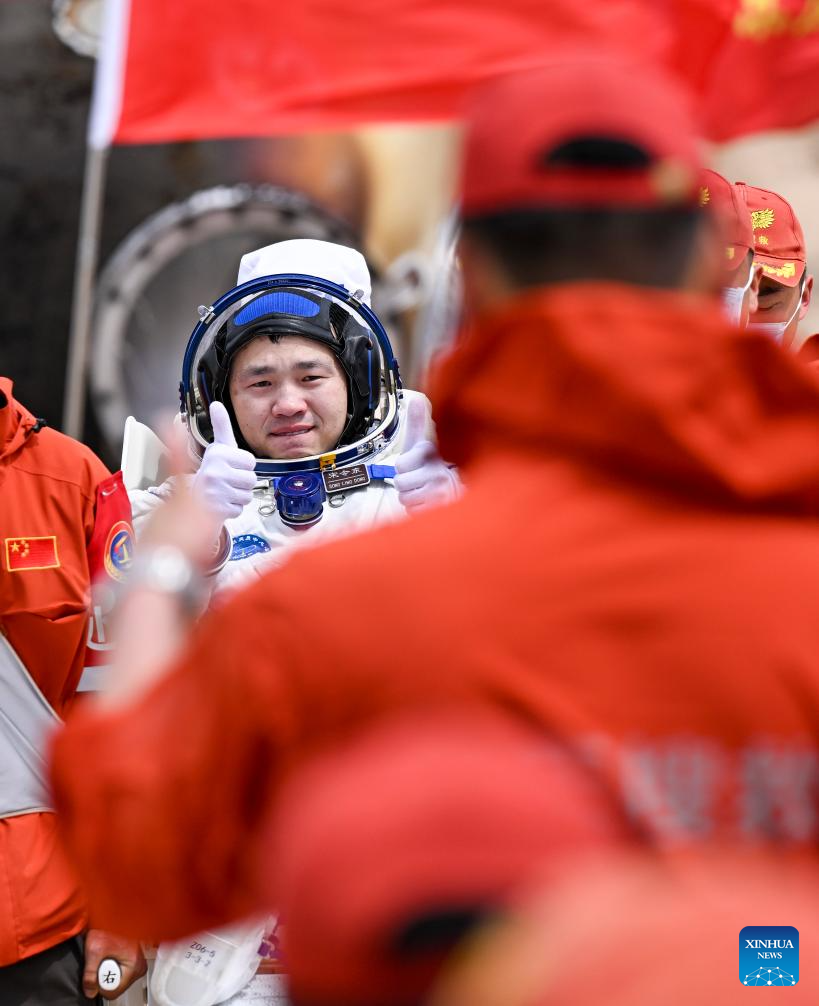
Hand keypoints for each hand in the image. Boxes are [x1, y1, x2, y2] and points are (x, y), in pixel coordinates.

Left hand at [83, 929, 146, 999]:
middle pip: (116, 987)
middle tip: (103, 958)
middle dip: (105, 976)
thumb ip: (90, 974)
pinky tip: (111, 953)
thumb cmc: (108, 925)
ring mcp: (138, 964)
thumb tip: (90, 991)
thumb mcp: (94, 949)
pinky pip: (121, 973)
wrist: (114, 913)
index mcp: (135, 965)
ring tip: (107, 953)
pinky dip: (113, 966)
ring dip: (108, 971)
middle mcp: (140, 966)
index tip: (98, 966)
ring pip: (118, 980)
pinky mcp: (135, 961)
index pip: (113, 992)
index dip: (100, 983)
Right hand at [192, 402, 256, 522]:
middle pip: (252, 479)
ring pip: (247, 495)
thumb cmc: (212, 472)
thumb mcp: (218, 447)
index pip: (250, 461)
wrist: (194, 500)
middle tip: (227, 482)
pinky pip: (239, 509)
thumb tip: (216, 404)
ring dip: (238, 496)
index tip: (229, 466)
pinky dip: (233, 509)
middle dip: (242, 483)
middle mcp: (214, 471)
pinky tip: (221, 503)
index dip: (243, 466)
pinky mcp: (217, 509)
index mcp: (217, 453)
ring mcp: (215, 491)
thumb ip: (221, 426)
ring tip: (224, 492)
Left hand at [394, 398, 459, 511]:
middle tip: (418, 480)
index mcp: (430, 453)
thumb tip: (414, 400)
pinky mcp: (440, 508)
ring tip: (422, 491)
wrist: (458, 489)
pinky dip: (416, 509)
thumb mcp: (424, 444)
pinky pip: (413, 511)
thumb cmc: (434, 466)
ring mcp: (439, 490)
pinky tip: (427, 501)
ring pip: (405, 498)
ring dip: (410, 497)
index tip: (415, 465)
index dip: (403, 468)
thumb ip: (416, 424)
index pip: (400, 464)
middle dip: (405, 485)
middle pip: (400, 483)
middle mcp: (437, 470)